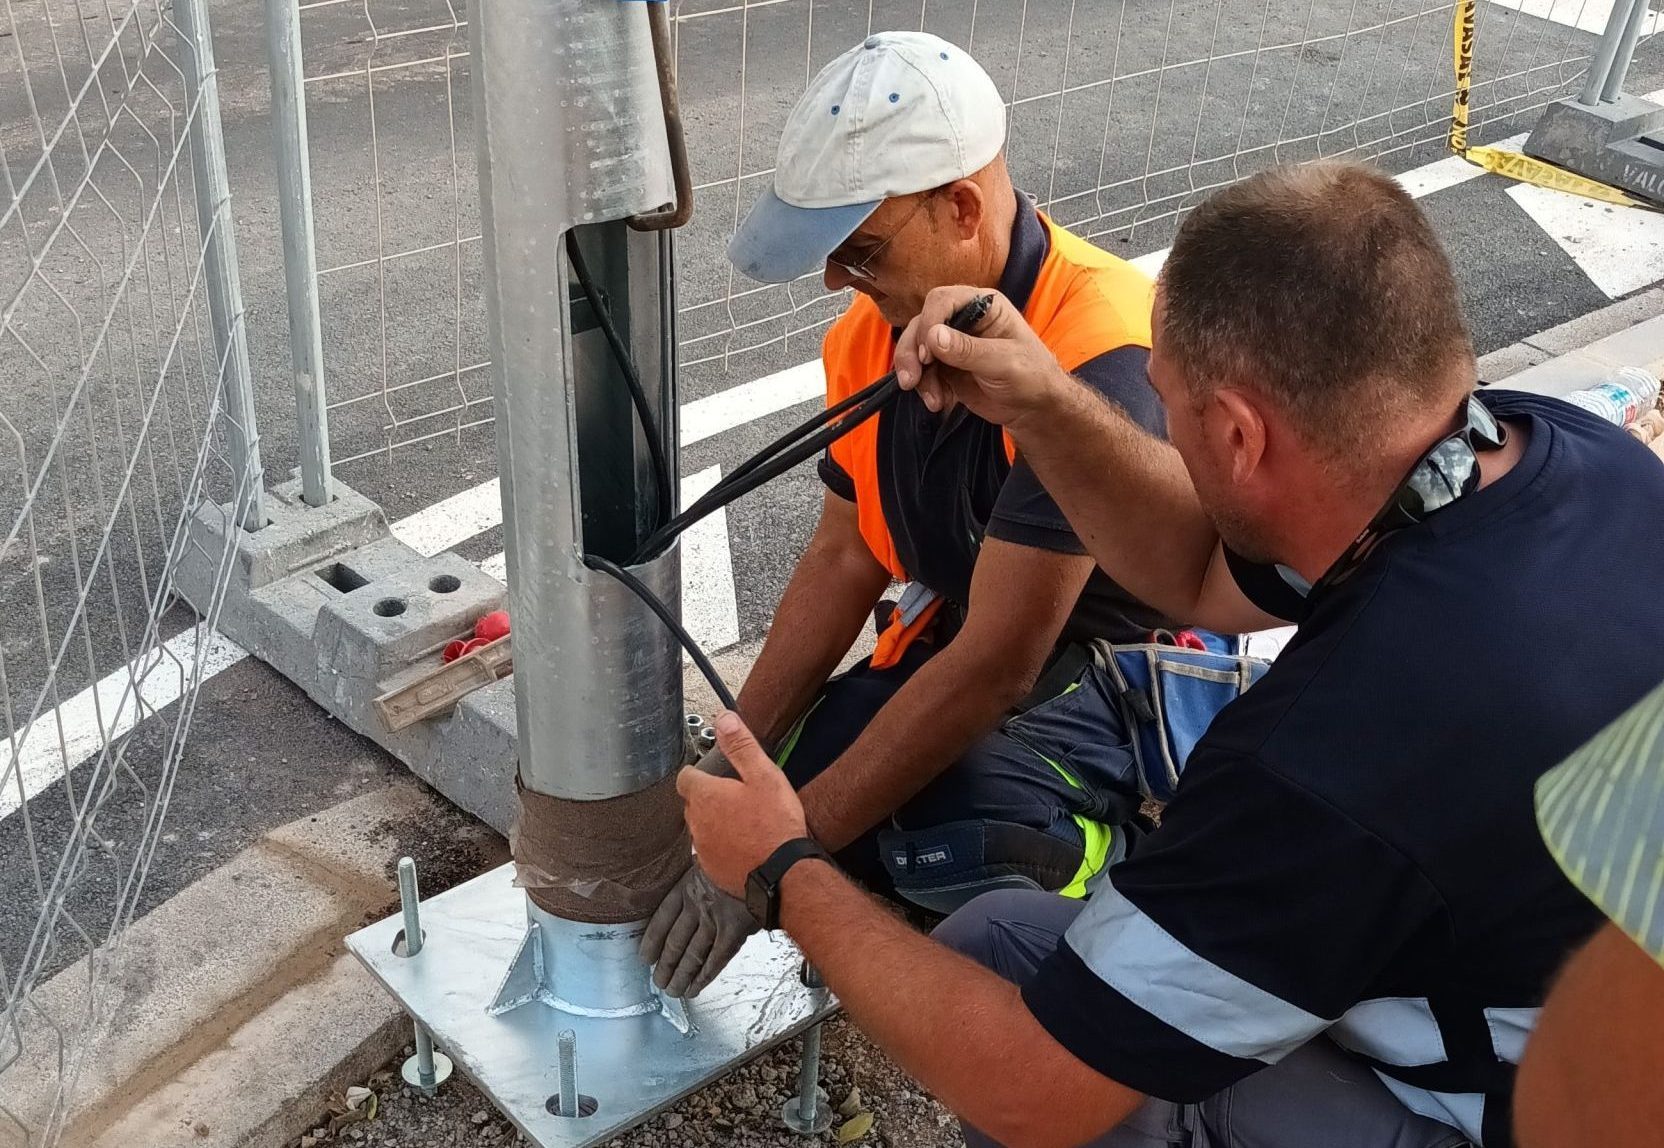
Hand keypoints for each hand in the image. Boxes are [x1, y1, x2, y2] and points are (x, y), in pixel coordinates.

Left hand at [639, 863, 756, 997]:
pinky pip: (715, 960)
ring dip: (681, 976)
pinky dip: (704, 976)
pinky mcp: (734, 932)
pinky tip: (694, 988)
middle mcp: (697, 905)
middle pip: (675, 941)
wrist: (764, 856)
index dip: (652, 939)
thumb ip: (701, 873)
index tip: (645, 956)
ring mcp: (715, 920)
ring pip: (692, 955)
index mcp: (688, 885)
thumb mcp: (711, 857)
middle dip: (665, 964)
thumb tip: (697, 882)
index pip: (662, 917)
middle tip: (658, 980)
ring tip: (673, 990)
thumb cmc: (739, 854)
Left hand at [677, 710, 808, 897]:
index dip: (699, 773)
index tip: (714, 773)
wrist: (784, 873)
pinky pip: (710, 851)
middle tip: (736, 797)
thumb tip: (724, 719)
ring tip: (743, 822)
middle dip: (709, 797)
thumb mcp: (764, 776)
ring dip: (715, 823)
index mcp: (705, 795)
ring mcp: (702, 848)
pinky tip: (743, 845)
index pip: (685, 777)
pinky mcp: (711, 869)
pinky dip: (722, 846)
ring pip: (701, 828)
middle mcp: (696, 822)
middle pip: (693, 803)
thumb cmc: (775, 824)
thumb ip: (741, 746)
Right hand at [893, 286, 1070, 426]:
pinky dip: (924, 388)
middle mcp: (963, 320)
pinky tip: (938, 403)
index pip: (943, 300)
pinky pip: (923, 372)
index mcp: (983, 306)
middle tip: (911, 380)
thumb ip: (968, 350)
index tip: (927, 353)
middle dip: (912, 351)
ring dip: (915, 374)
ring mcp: (952, 344)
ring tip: (932, 400)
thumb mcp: (1003, 362)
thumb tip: (932, 336)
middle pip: (922, 324)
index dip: (929, 322)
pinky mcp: (946, 367)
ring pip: (917, 349)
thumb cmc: (1031, 377)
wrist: (1034, 408)